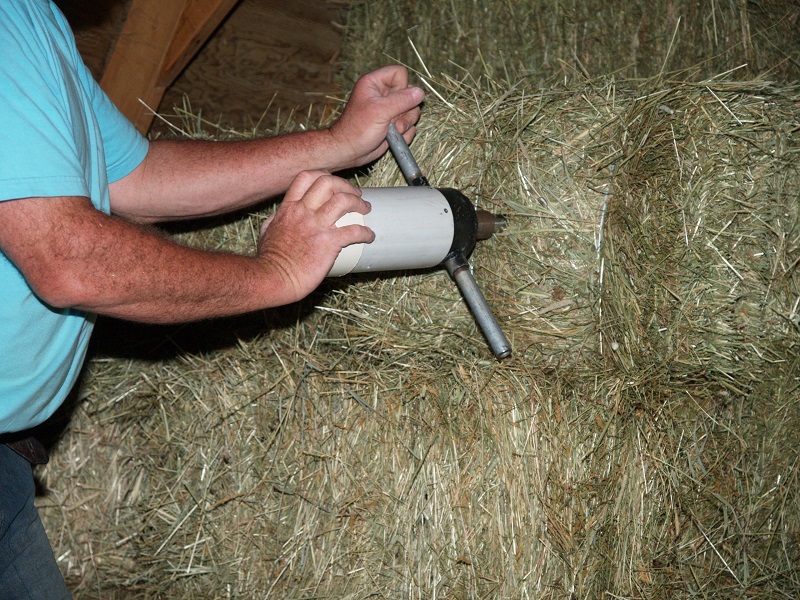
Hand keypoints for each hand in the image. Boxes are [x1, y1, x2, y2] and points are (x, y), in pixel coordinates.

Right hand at [257, 171, 374, 301]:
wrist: (275, 278)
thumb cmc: (270, 260)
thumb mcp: (267, 232)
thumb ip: (274, 221)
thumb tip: (277, 217)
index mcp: (289, 208)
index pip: (307, 178)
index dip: (324, 176)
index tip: (335, 184)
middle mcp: (303, 212)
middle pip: (328, 183)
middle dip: (346, 186)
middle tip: (355, 195)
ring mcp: (316, 226)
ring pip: (343, 201)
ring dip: (359, 203)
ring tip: (366, 209)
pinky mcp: (329, 243)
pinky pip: (353, 231)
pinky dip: (365, 232)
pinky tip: (369, 236)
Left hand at [329, 65, 423, 168]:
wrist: (350, 151)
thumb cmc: (357, 129)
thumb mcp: (379, 111)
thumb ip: (401, 100)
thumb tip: (420, 93)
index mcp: (375, 83)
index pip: (399, 73)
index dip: (402, 86)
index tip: (394, 100)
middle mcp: (383, 95)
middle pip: (410, 93)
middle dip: (407, 110)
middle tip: (395, 121)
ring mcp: (389, 110)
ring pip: (412, 110)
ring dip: (406, 123)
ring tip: (395, 131)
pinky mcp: (393, 125)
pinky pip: (409, 125)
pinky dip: (405, 134)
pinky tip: (394, 139)